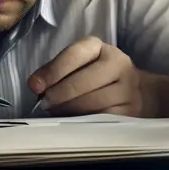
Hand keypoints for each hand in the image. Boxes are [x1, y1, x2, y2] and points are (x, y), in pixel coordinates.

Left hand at [28, 36, 142, 116]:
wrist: (132, 89)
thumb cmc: (94, 76)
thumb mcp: (77, 65)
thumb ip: (55, 71)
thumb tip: (35, 85)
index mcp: (98, 47)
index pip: (74, 55)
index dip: (53, 71)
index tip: (35, 86)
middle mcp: (118, 63)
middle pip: (83, 81)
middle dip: (59, 94)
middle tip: (45, 104)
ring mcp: (128, 88)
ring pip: (93, 102)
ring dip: (70, 110)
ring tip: (56, 113)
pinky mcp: (132, 110)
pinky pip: (104, 118)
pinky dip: (85, 122)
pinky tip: (74, 122)